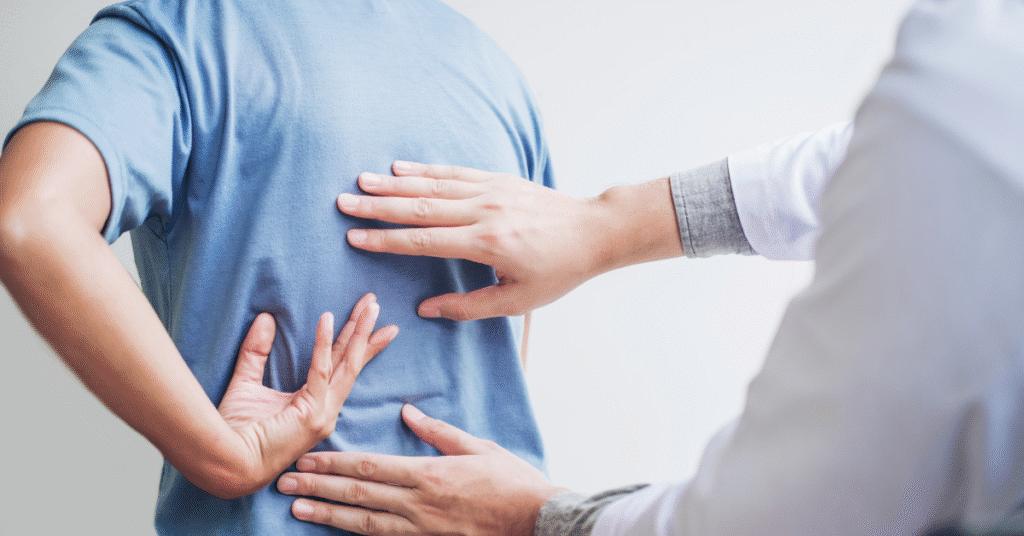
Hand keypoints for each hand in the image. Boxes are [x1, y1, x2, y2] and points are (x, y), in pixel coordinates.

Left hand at [216, 293, 397, 496]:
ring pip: (347, 364)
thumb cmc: (234, 432)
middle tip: (375, 303)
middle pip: (351, 362)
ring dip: (359, 332)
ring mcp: (322, 414)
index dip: (354, 342)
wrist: (226, 462)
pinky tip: (327, 318)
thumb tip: (265, 318)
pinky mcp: (312, 414)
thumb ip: (256, 352)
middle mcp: (326, 410)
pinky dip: (323, 343)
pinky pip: (321, 371)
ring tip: (370, 306)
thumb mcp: (246, 383)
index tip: (367, 318)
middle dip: (365, 331)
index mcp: (315, 406)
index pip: (341, 367)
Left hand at [277, 404, 566, 535]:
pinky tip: (337, 531)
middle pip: (358, 494)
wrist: (536, 520)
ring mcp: (422, 528)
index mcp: (429, 473)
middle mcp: (419, 503)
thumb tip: (407, 413)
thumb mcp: (479, 447)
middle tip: (284, 482)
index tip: (307, 457)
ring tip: (297, 509)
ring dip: (328, 515)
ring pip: (364, 522)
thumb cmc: (512, 481)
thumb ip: (439, 432)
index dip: (334, 463)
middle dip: (318, 488)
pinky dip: (358, 535)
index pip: (370, 467)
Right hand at [338, 161, 681, 320]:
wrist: (593, 232)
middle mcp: (485, 212)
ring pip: (434, 185)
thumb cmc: (557, 272)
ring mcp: (492, 191)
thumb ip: (469, 306)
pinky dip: (425, 170)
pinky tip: (400, 168)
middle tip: (344, 203)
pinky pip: (455, 172)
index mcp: (488, 244)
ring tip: (361, 182)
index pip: (425, 241)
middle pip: (421, 207)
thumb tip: (426, 310)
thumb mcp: (517, 301)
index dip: (387, 241)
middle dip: (379, 207)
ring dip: (394, 183)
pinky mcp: (499, 179)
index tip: (355, 239)